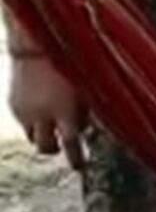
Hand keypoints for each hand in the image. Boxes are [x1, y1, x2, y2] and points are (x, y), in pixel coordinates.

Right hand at [8, 54, 86, 169]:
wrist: (36, 44)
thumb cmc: (70, 64)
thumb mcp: (86, 90)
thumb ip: (86, 113)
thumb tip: (87, 132)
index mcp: (65, 111)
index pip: (72, 145)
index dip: (77, 159)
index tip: (80, 167)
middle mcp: (43, 115)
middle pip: (46, 148)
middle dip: (56, 150)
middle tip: (62, 145)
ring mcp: (25, 111)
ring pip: (33, 138)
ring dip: (44, 136)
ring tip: (52, 125)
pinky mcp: (13, 105)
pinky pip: (24, 123)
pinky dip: (33, 122)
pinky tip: (41, 107)